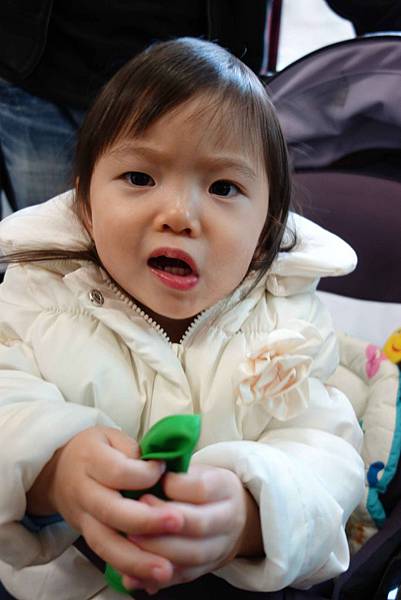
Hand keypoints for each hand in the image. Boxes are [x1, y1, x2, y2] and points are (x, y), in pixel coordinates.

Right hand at [26, 426, 184, 584]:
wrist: (57, 469)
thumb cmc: (96, 449)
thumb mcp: (112, 437)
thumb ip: (136, 451)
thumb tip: (162, 469)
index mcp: (90, 459)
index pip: (117, 471)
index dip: (144, 474)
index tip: (164, 469)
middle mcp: (83, 491)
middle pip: (112, 510)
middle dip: (146, 521)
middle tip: (177, 522)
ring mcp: (82, 517)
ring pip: (105, 543)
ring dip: (136, 560)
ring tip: (165, 569)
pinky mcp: (86, 536)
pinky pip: (106, 557)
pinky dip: (128, 571)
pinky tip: (150, 580)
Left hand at [122, 464, 262, 592]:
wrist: (228, 515)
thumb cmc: (200, 486)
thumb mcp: (194, 470)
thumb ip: (172, 471)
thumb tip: (143, 468)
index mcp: (225, 488)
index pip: (202, 488)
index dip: (173, 487)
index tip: (147, 484)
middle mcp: (227, 519)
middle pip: (198, 524)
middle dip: (162, 524)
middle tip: (131, 517)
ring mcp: (219, 547)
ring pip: (191, 555)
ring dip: (157, 551)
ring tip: (129, 541)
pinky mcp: (204, 570)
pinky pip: (181, 578)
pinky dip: (155, 579)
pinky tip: (132, 575)